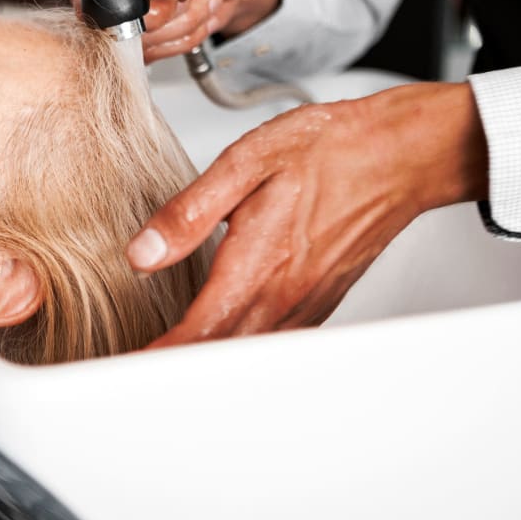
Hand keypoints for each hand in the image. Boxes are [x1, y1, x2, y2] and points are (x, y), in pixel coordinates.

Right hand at [67, 0, 281, 62]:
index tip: (100, 9)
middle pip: (105, 4)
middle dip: (152, 14)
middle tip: (185, 0)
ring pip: (130, 34)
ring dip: (173, 27)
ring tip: (200, 1)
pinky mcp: (136, 27)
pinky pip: (146, 50)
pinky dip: (176, 41)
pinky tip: (193, 17)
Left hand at [127, 83, 488, 345]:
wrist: (400, 154)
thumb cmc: (331, 150)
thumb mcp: (247, 162)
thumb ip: (189, 213)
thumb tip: (142, 253)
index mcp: (257, 268)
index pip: (195, 336)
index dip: (154, 360)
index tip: (120, 367)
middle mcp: (283, 298)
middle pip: (217, 358)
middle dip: (170, 369)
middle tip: (129, 366)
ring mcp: (304, 306)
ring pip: (247, 356)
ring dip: (204, 364)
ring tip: (163, 359)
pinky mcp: (318, 303)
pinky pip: (273, 344)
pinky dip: (238, 351)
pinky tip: (219, 339)